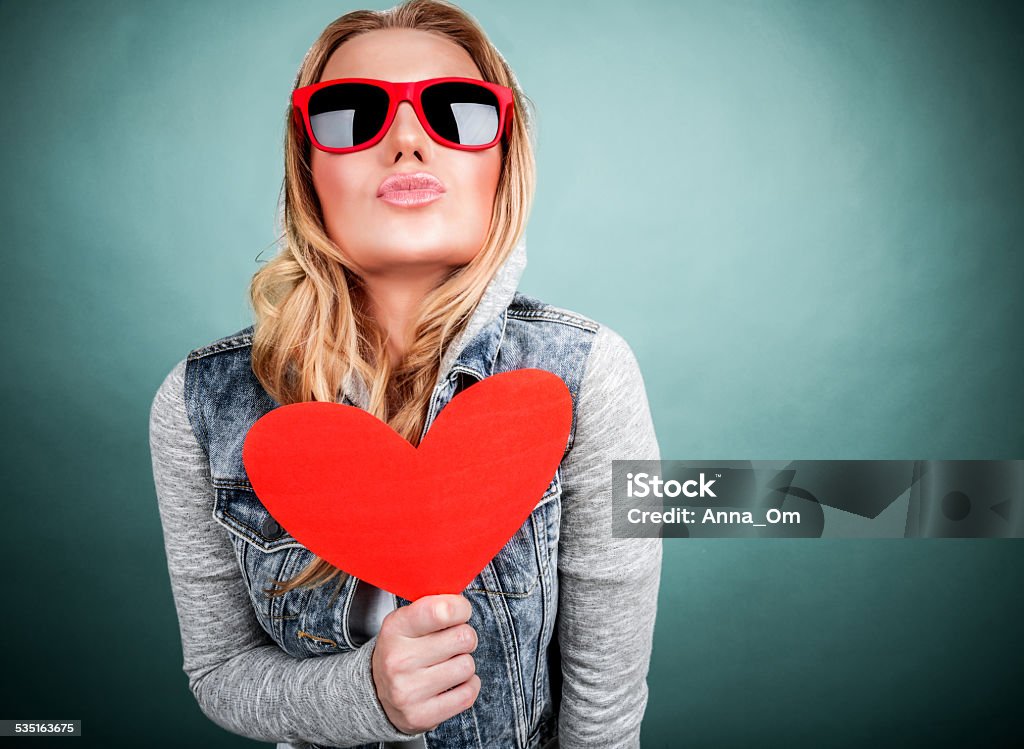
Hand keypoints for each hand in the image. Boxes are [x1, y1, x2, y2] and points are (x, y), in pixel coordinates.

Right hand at [371, 593, 480, 733]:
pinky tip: (452, 682)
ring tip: (447, 664)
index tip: (460, 611)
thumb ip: (433, 607)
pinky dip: (468, 686)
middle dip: (464, 637)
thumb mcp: (406, 621)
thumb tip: (462, 603)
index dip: (460, 609)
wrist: (374, 694)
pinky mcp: (421, 716)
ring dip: (464, 663)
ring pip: (467, 666)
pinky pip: (467, 694)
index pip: (440, 612)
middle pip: (463, 637)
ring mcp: (408, 691)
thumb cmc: (401, 650)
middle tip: (452, 642)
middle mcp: (398, 660)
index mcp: (395, 629)